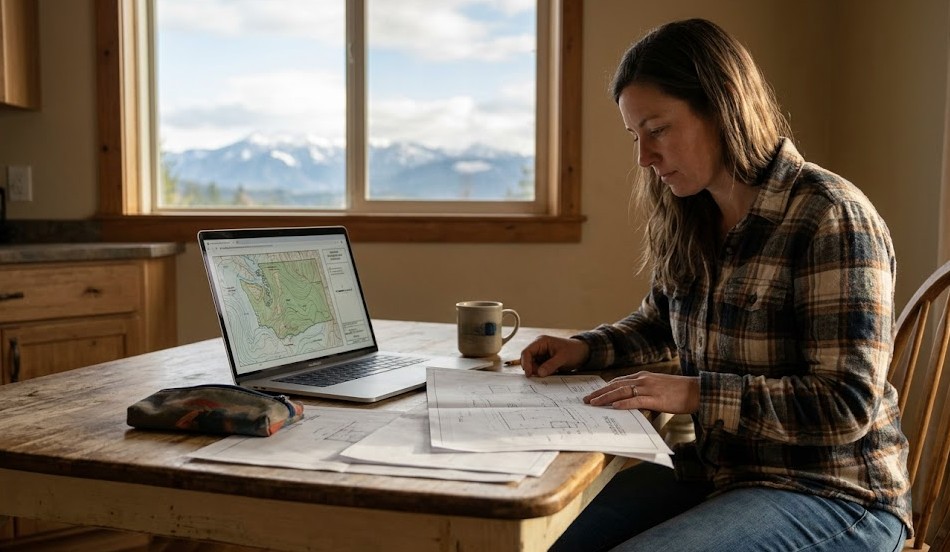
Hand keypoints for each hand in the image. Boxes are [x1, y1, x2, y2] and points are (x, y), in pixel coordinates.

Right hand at [519, 335, 589, 376]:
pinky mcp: (544, 361)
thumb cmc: (573, 351)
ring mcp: (541, 354)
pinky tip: (550, 373)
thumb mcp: (563, 358)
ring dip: (537, 371)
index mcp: (541, 342)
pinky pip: (538, 368)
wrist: (582, 353)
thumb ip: (551, 365)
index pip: (527, 352)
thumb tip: (539, 373)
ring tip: (550, 373)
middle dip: (532, 368)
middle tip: (541, 376)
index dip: (526, 363)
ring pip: (532, 365)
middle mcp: (539, 347)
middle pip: (528, 359)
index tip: (529, 374)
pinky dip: (542, 372)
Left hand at [585, 372, 699, 413]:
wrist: (696, 391)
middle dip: (600, 392)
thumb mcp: (658, 390)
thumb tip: (633, 405)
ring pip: (622, 391)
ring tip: (594, 403)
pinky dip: (623, 403)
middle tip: (587, 399)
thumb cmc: (679, 392)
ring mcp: (649, 388)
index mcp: (644, 377)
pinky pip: (636, 400)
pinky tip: (614, 407)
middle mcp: (644, 379)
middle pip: (616, 384)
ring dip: (606, 398)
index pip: (619, 381)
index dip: (605, 387)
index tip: (594, 393)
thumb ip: (645, 396)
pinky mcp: (656, 398)